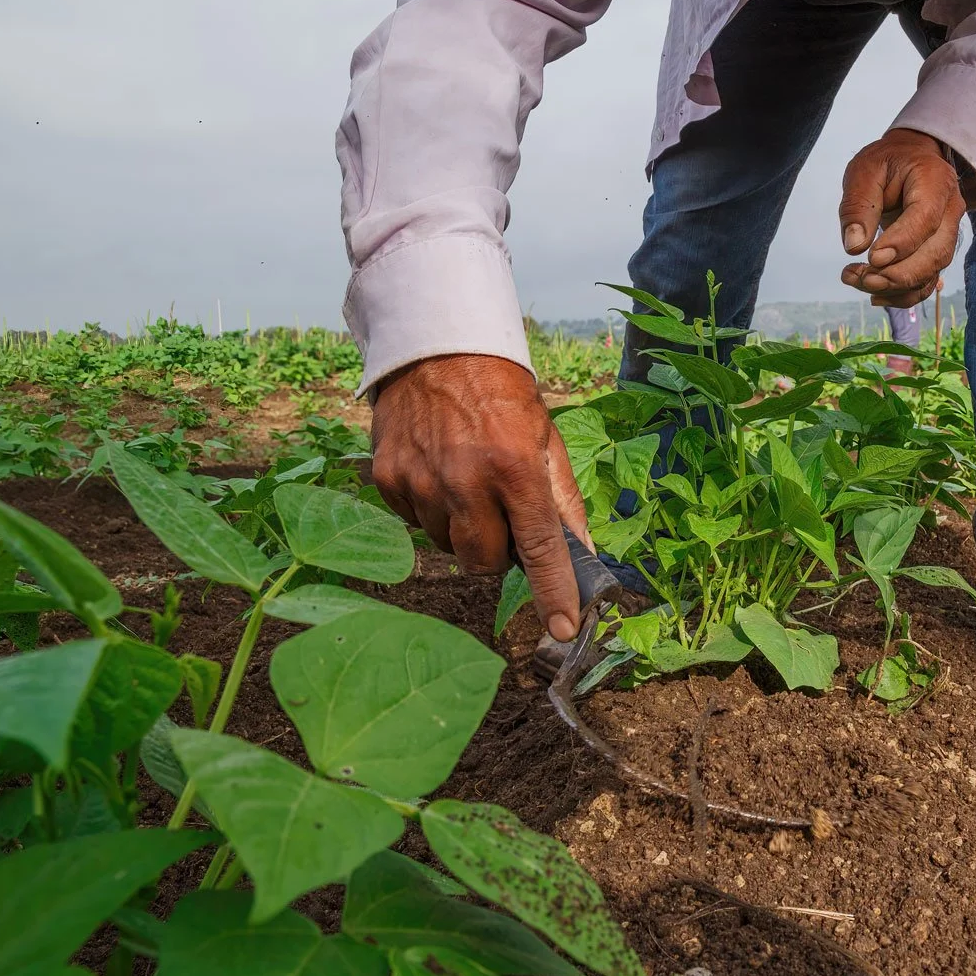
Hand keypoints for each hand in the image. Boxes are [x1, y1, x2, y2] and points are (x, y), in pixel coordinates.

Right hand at [371, 354, 590, 641]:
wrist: (436, 349)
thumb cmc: (501, 396)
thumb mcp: (545, 439)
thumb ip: (564, 501)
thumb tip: (585, 553)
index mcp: (514, 469)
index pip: (538, 548)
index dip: (553, 592)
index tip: (562, 627)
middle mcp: (465, 481)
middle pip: (484, 562)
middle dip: (498, 552)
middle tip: (503, 515)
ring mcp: (421, 483)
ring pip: (448, 546)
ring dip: (463, 530)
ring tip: (469, 483)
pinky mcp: (389, 480)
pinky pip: (415, 524)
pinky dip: (432, 512)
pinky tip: (440, 475)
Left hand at [839, 129, 967, 308]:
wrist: (912, 160)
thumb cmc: (887, 162)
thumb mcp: (864, 171)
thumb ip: (858, 205)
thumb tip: (854, 246)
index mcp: (935, 182)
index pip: (926, 219)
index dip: (902, 243)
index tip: (871, 258)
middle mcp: (950, 210)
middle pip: (935, 253)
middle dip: (897, 274)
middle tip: (859, 277)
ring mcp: (948, 234)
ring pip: (931, 272)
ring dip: (894, 287)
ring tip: (856, 280)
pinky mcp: (938, 253)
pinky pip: (927, 283)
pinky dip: (902, 296)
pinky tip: (875, 296)